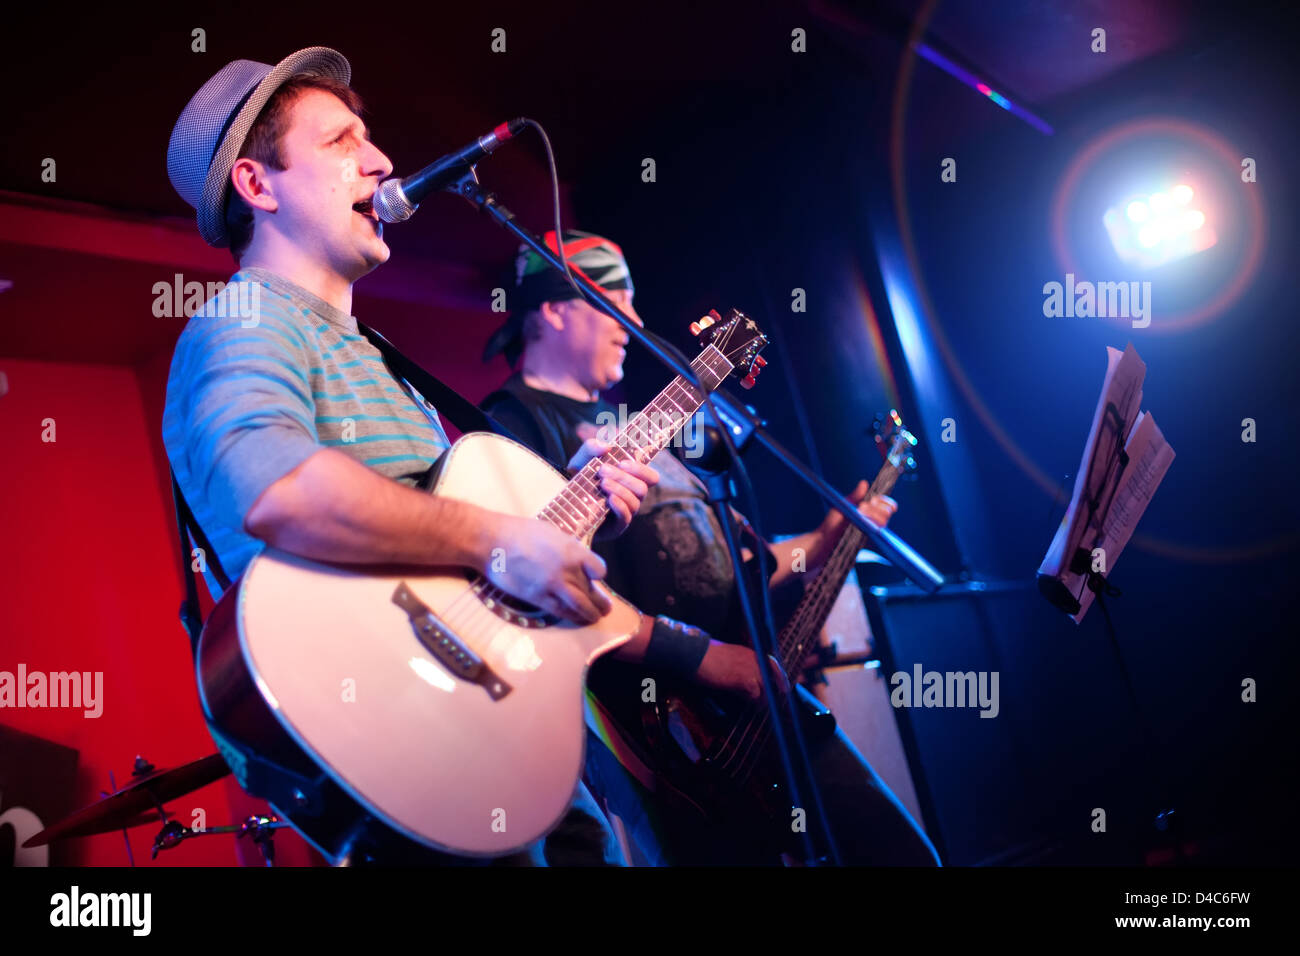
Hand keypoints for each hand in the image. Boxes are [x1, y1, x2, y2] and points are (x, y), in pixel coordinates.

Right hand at [483, 514, 611, 623]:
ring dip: (591, 613)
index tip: (597, 577)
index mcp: (572, 550)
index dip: (599, 574)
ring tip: (596, 617)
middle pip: (591, 591)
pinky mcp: (538, 598)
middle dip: (601, 602)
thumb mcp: (553, 533)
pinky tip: (578, 619)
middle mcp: (567, 569)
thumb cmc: (520, 532)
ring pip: (580, 605)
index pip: (598, 569)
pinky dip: (573, 617)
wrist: (493, 542)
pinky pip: (561, 611)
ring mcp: (553, 585)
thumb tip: (578, 559)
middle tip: (606, 607)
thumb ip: (569, 548)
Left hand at [567, 436, 659, 537]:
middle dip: (624, 477)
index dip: (642, 469)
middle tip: (603, 470)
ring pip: (635, 501)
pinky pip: (626, 517)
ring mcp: (625, 513)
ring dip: (620, 489)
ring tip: (602, 483)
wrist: (562, 498)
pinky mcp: (616, 527)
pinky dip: (619, 505)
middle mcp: (631, 497)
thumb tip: (606, 446)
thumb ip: (592, 447)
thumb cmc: (578, 477)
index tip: (623, 462)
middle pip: (643, 488)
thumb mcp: (583, 458)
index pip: (651, 478)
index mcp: (631, 481)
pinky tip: (609, 498)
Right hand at [695, 641, 789, 700]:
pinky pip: (756, 695)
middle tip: (769, 704)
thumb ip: (737, 665)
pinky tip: (750, 705)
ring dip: (762, 700)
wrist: (695, 654)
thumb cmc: (704, 657)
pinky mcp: (745, 680)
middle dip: (773, 692)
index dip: (779, 678)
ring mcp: (751, 669)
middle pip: (773, 678)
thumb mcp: (725, 657)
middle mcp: (753, 659)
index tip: (783, 689)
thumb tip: (741, 681)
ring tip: (758, 708)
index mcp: (749, 652)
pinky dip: (754, 702)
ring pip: (766, 689)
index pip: (772, 665)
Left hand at [819, 479, 897, 539]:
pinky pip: (877, 532)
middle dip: (877, 507)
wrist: (826, 536)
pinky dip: (871, 523)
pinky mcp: (868, 539)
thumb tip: (864, 483)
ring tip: (860, 510)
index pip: (885, 504)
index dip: (886, 502)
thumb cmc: (834, 521)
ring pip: (884, 521)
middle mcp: (873, 519)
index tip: (875, 501)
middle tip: (862, 506)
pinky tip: (863, 520)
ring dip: (874, 513)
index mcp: (870, 510)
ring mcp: (872, 529)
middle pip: (887, 512)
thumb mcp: (844, 505)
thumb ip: (855, 496)